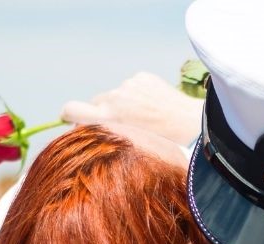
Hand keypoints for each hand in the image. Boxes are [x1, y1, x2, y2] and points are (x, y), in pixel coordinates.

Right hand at [61, 72, 202, 146]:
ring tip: (148, 119)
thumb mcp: (127, 147)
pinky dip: (140, 95)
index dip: (70, 115)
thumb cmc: (161, 146)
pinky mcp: (142, 77)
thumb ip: (105, 136)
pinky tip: (156, 108)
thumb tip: (87, 131)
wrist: (193, 127)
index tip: (74, 120)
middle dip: (105, 112)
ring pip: (117, 95)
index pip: (71, 109)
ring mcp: (128, 85)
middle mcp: (113, 98)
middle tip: (125, 127)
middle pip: (96, 103)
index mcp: (107, 118)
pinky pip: (133, 86)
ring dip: (125, 104)